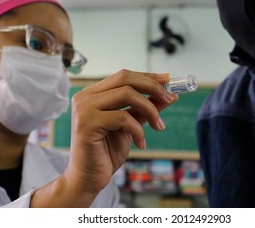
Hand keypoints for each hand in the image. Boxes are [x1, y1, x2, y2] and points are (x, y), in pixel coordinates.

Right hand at [30, 70, 177, 206]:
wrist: (88, 179)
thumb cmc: (107, 152)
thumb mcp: (131, 126)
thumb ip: (145, 109)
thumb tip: (169, 95)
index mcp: (93, 94)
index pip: (124, 76)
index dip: (148, 76)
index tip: (169, 80)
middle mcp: (85, 96)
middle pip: (125, 78)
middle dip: (152, 87)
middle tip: (170, 98)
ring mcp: (84, 108)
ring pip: (126, 94)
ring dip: (150, 109)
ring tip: (159, 126)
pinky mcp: (87, 123)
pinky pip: (122, 117)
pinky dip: (138, 129)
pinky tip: (141, 143)